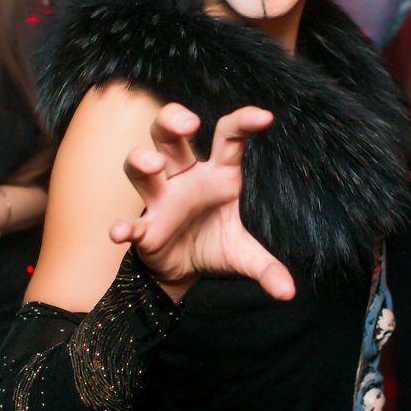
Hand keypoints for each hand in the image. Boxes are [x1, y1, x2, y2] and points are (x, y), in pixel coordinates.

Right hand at [110, 103, 295, 300]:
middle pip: (169, 135)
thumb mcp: (244, 255)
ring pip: (140, 166)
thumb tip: (288, 293)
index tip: (264, 117)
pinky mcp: (145, 229)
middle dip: (173, 120)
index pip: (228, 137)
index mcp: (217, 175)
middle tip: (189, 123)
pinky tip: (121, 232)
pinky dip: (124, 227)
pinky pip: (132, 223)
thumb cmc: (214, 244)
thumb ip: (267, 268)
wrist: (183, 271)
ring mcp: (161, 200)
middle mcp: (185, 178)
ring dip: (142, 160)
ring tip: (155, 164)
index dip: (243, 121)